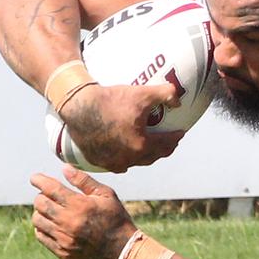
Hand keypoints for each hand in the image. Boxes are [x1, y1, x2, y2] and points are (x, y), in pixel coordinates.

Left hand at [30, 166, 136, 258]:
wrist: (123, 252)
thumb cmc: (117, 219)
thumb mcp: (107, 196)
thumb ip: (85, 181)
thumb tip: (65, 168)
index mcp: (80, 205)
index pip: (50, 189)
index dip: (39, 180)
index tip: (35, 178)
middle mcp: (68, 222)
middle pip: (40, 203)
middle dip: (41, 196)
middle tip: (48, 195)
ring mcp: (63, 238)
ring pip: (37, 220)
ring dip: (40, 212)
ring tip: (50, 210)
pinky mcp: (61, 251)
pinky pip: (41, 236)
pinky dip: (41, 227)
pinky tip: (50, 224)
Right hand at [61, 83, 183, 171]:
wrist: (79, 105)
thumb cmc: (111, 100)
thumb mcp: (143, 93)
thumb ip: (166, 94)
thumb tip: (178, 101)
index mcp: (142, 145)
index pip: (166, 144)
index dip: (176, 137)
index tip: (180, 132)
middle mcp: (128, 158)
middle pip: (152, 157)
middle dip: (163, 149)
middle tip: (168, 141)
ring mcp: (111, 162)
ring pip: (135, 162)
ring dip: (145, 156)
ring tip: (149, 147)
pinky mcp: (98, 161)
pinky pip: (116, 164)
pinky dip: (125, 160)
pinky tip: (127, 156)